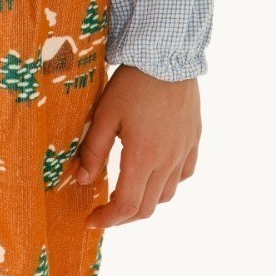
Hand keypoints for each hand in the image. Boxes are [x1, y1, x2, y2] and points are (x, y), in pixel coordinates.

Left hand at [74, 64, 200, 226]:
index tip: (91, 221)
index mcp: (143, 157)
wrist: (168, 55)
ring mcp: (184, 151)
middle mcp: (167, 160)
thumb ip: (93, 150)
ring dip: (145, 201)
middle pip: (147, 207)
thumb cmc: (132, 83)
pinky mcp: (193, 139)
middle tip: (104, 212)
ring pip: (167, 194)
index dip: (107, 219)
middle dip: (123, 217)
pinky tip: (155, 173)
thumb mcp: (105, 114)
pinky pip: (184, 174)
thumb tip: (83, 180)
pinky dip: (168, 183)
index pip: (126, 206)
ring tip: (127, 193)